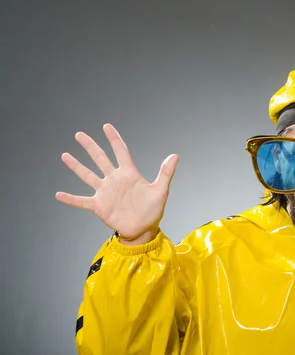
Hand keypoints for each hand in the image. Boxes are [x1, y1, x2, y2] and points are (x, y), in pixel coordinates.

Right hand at [56, 124, 178, 244]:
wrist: (144, 229)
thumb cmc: (152, 209)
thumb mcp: (161, 190)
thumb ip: (166, 172)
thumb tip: (175, 155)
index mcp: (129, 174)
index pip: (120, 151)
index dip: (114, 139)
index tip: (106, 126)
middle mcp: (114, 180)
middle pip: (100, 159)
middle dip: (90, 146)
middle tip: (80, 134)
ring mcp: (105, 192)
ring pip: (88, 175)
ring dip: (76, 166)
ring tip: (65, 155)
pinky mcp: (99, 205)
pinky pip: (82, 201)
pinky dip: (71, 199)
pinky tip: (59, 194)